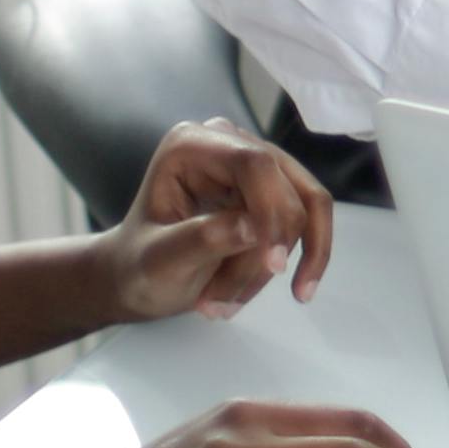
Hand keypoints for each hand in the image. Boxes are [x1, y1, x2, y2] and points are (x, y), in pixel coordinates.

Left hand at [87, 120, 339, 320]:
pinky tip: (296, 290)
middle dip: (265, 255)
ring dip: (274, 266)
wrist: (140, 279)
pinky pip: (309, 221)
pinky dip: (304, 259)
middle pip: (285, 189)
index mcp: (191, 146)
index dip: (272, 211)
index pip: (254, 164)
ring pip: (303, 210)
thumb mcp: (158, 262)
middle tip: (224, 304)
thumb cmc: (139, 267)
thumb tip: (253, 228)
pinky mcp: (274, 190)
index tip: (273, 265)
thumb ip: (201, 241)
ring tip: (228, 304)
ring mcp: (255, 165)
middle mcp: (229, 143)